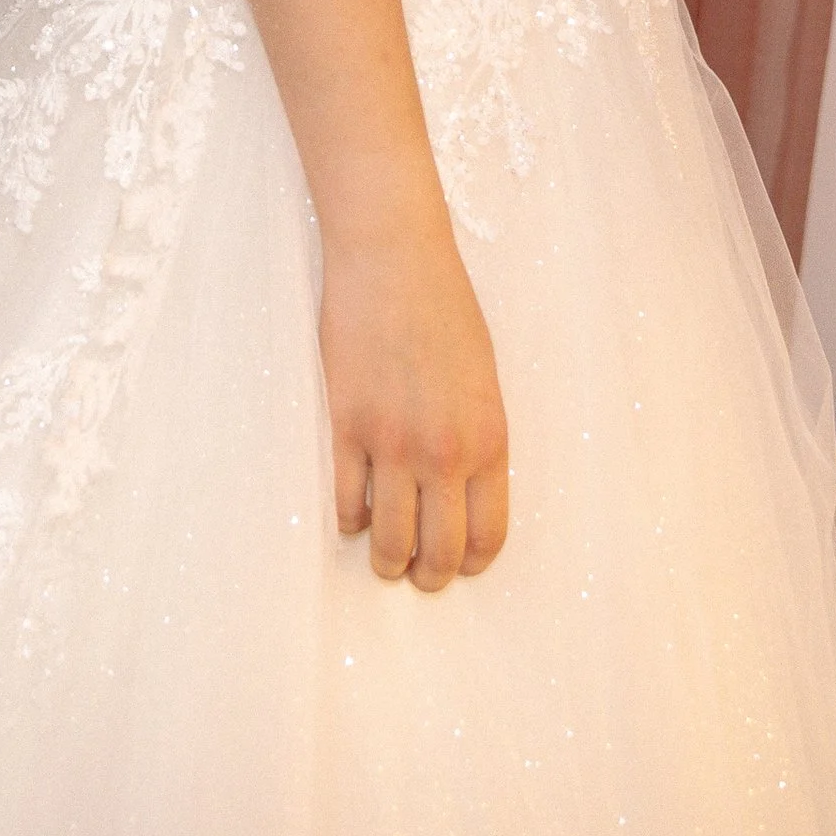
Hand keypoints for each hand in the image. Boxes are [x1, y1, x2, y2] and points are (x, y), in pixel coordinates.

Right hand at [321, 223, 508, 590]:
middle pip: (440, 551)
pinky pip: (348, 501)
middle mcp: (445, 453)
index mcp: (488, 440)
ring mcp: (393, 443)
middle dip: (429, 575)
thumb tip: (462, 489)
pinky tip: (355, 514)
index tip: (459, 566)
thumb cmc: (444, 308)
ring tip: (385, 558)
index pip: (487, 535)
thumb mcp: (483, 378)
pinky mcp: (347, 426)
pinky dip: (351, 519)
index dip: (472, 562)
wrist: (393, 259)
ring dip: (387, 560)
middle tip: (419, 575)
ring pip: (390, 540)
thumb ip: (477, 437)